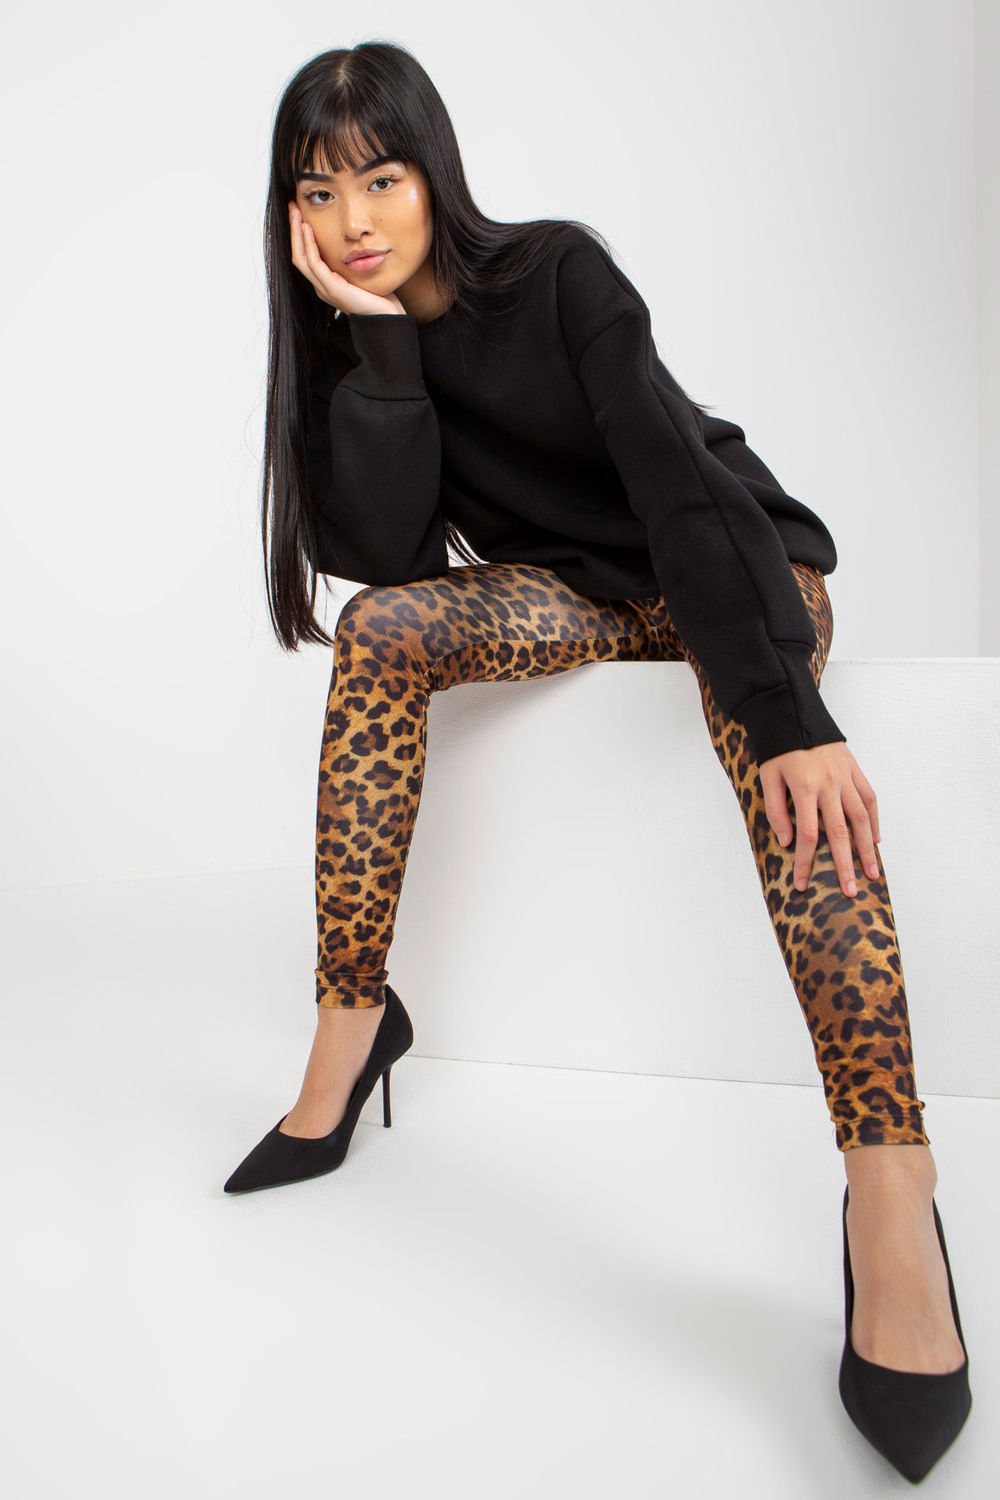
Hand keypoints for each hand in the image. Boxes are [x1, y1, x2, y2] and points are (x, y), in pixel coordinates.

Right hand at [288, 202, 406, 316]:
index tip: (299, 214)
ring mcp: (325, 289)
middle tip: (291, 207)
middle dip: (293, 230)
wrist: (388, 319)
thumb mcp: (362, 273)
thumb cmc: (380, 298)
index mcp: (326, 283)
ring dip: (297, 233)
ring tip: (296, 213)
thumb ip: (353, 260)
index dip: (300, 236)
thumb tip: (355, 240)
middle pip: (298, 256)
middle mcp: (321, 287)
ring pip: (301, 258)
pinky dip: (309, 245)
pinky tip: (308, 229)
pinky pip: (315, 264)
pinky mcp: (332, 289)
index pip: (305, 257)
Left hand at [759, 741, 881, 897]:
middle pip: (839, 833)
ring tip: (872, 874)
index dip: (805, 862)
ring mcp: (846, 777)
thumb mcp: (767, 777)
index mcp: (805, 787)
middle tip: (850, 892)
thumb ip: (777, 810)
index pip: (807, 835)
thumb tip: (786, 841)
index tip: (803, 885)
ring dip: (867, 849)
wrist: (793, 713)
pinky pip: (869, 798)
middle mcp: (830, 784)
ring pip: (861, 818)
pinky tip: (876, 841)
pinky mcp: (855, 769)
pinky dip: (875, 820)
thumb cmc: (778, 748)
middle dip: (844, 866)